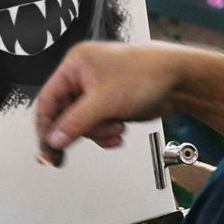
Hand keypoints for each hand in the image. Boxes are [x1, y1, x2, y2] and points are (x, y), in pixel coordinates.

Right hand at [35, 41, 182, 165]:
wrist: (178, 79)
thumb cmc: (146, 74)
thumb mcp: (105, 101)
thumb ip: (76, 122)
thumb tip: (54, 140)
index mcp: (75, 65)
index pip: (47, 100)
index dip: (45, 127)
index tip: (46, 150)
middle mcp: (82, 76)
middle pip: (64, 115)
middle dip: (79, 131)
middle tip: (65, 157)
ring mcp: (96, 91)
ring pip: (81, 124)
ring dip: (98, 132)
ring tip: (116, 129)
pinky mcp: (109, 104)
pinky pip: (96, 125)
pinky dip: (106, 133)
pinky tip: (119, 132)